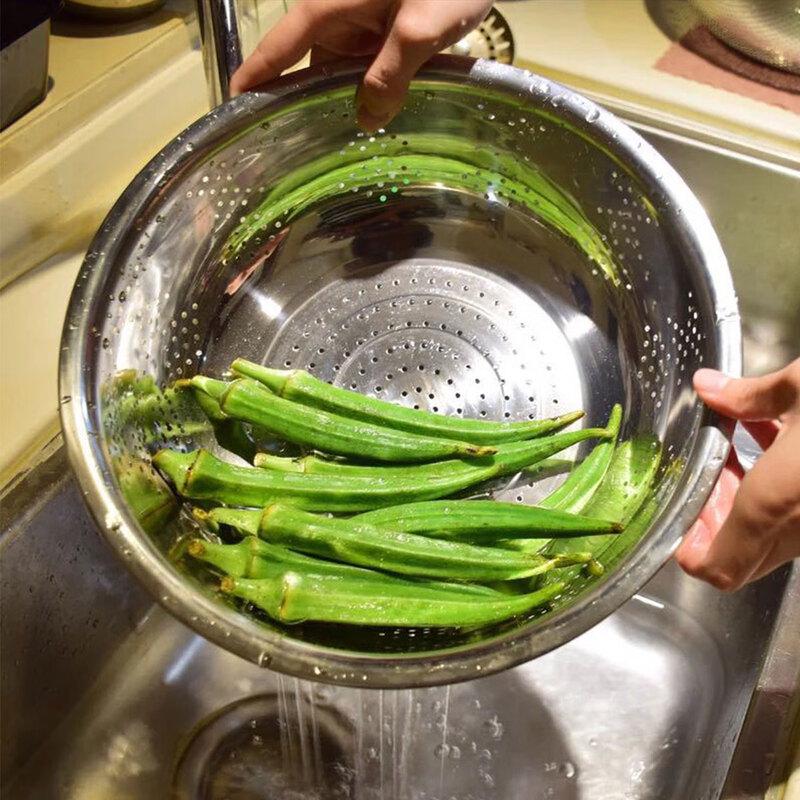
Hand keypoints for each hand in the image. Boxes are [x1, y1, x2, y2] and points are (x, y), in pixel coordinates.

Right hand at [230, 0, 491, 129]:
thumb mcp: (419, 29)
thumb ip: (391, 76)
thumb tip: (367, 119)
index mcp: (330, 7)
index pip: (279, 46)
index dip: (255, 75)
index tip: (234, 101)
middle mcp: (339, 16)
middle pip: (311, 67)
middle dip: (310, 103)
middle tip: (302, 152)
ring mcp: (362, 23)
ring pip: (342, 71)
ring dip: (349, 100)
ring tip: (345, 143)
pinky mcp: (384, 29)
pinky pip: (367, 66)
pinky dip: (372, 89)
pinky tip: (381, 117)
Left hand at [676, 359, 799, 590]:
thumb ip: (748, 394)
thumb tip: (709, 386)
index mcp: (775, 503)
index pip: (716, 568)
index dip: (688, 547)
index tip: (680, 507)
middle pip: (740, 555)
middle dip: (714, 516)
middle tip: (710, 468)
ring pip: (770, 539)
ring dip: (745, 503)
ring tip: (738, 449)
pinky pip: (798, 521)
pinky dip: (778, 494)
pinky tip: (779, 442)